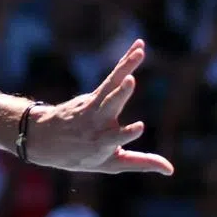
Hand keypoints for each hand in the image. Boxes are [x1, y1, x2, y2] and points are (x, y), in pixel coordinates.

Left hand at [26, 41, 173, 174]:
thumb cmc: (82, 156)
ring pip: (112, 86)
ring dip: (126, 68)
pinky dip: (125, 62)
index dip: (127, 133)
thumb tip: (171, 170)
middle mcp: (97, 123)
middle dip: (120, 94)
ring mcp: (94, 107)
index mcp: (101, 144)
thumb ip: (140, 163)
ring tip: (139, 52)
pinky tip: (139, 47)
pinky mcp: (94, 95)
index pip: (116, 138)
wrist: (46, 140)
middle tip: (129, 81)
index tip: (139, 127)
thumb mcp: (111, 164)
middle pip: (110, 106)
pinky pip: (112, 77)